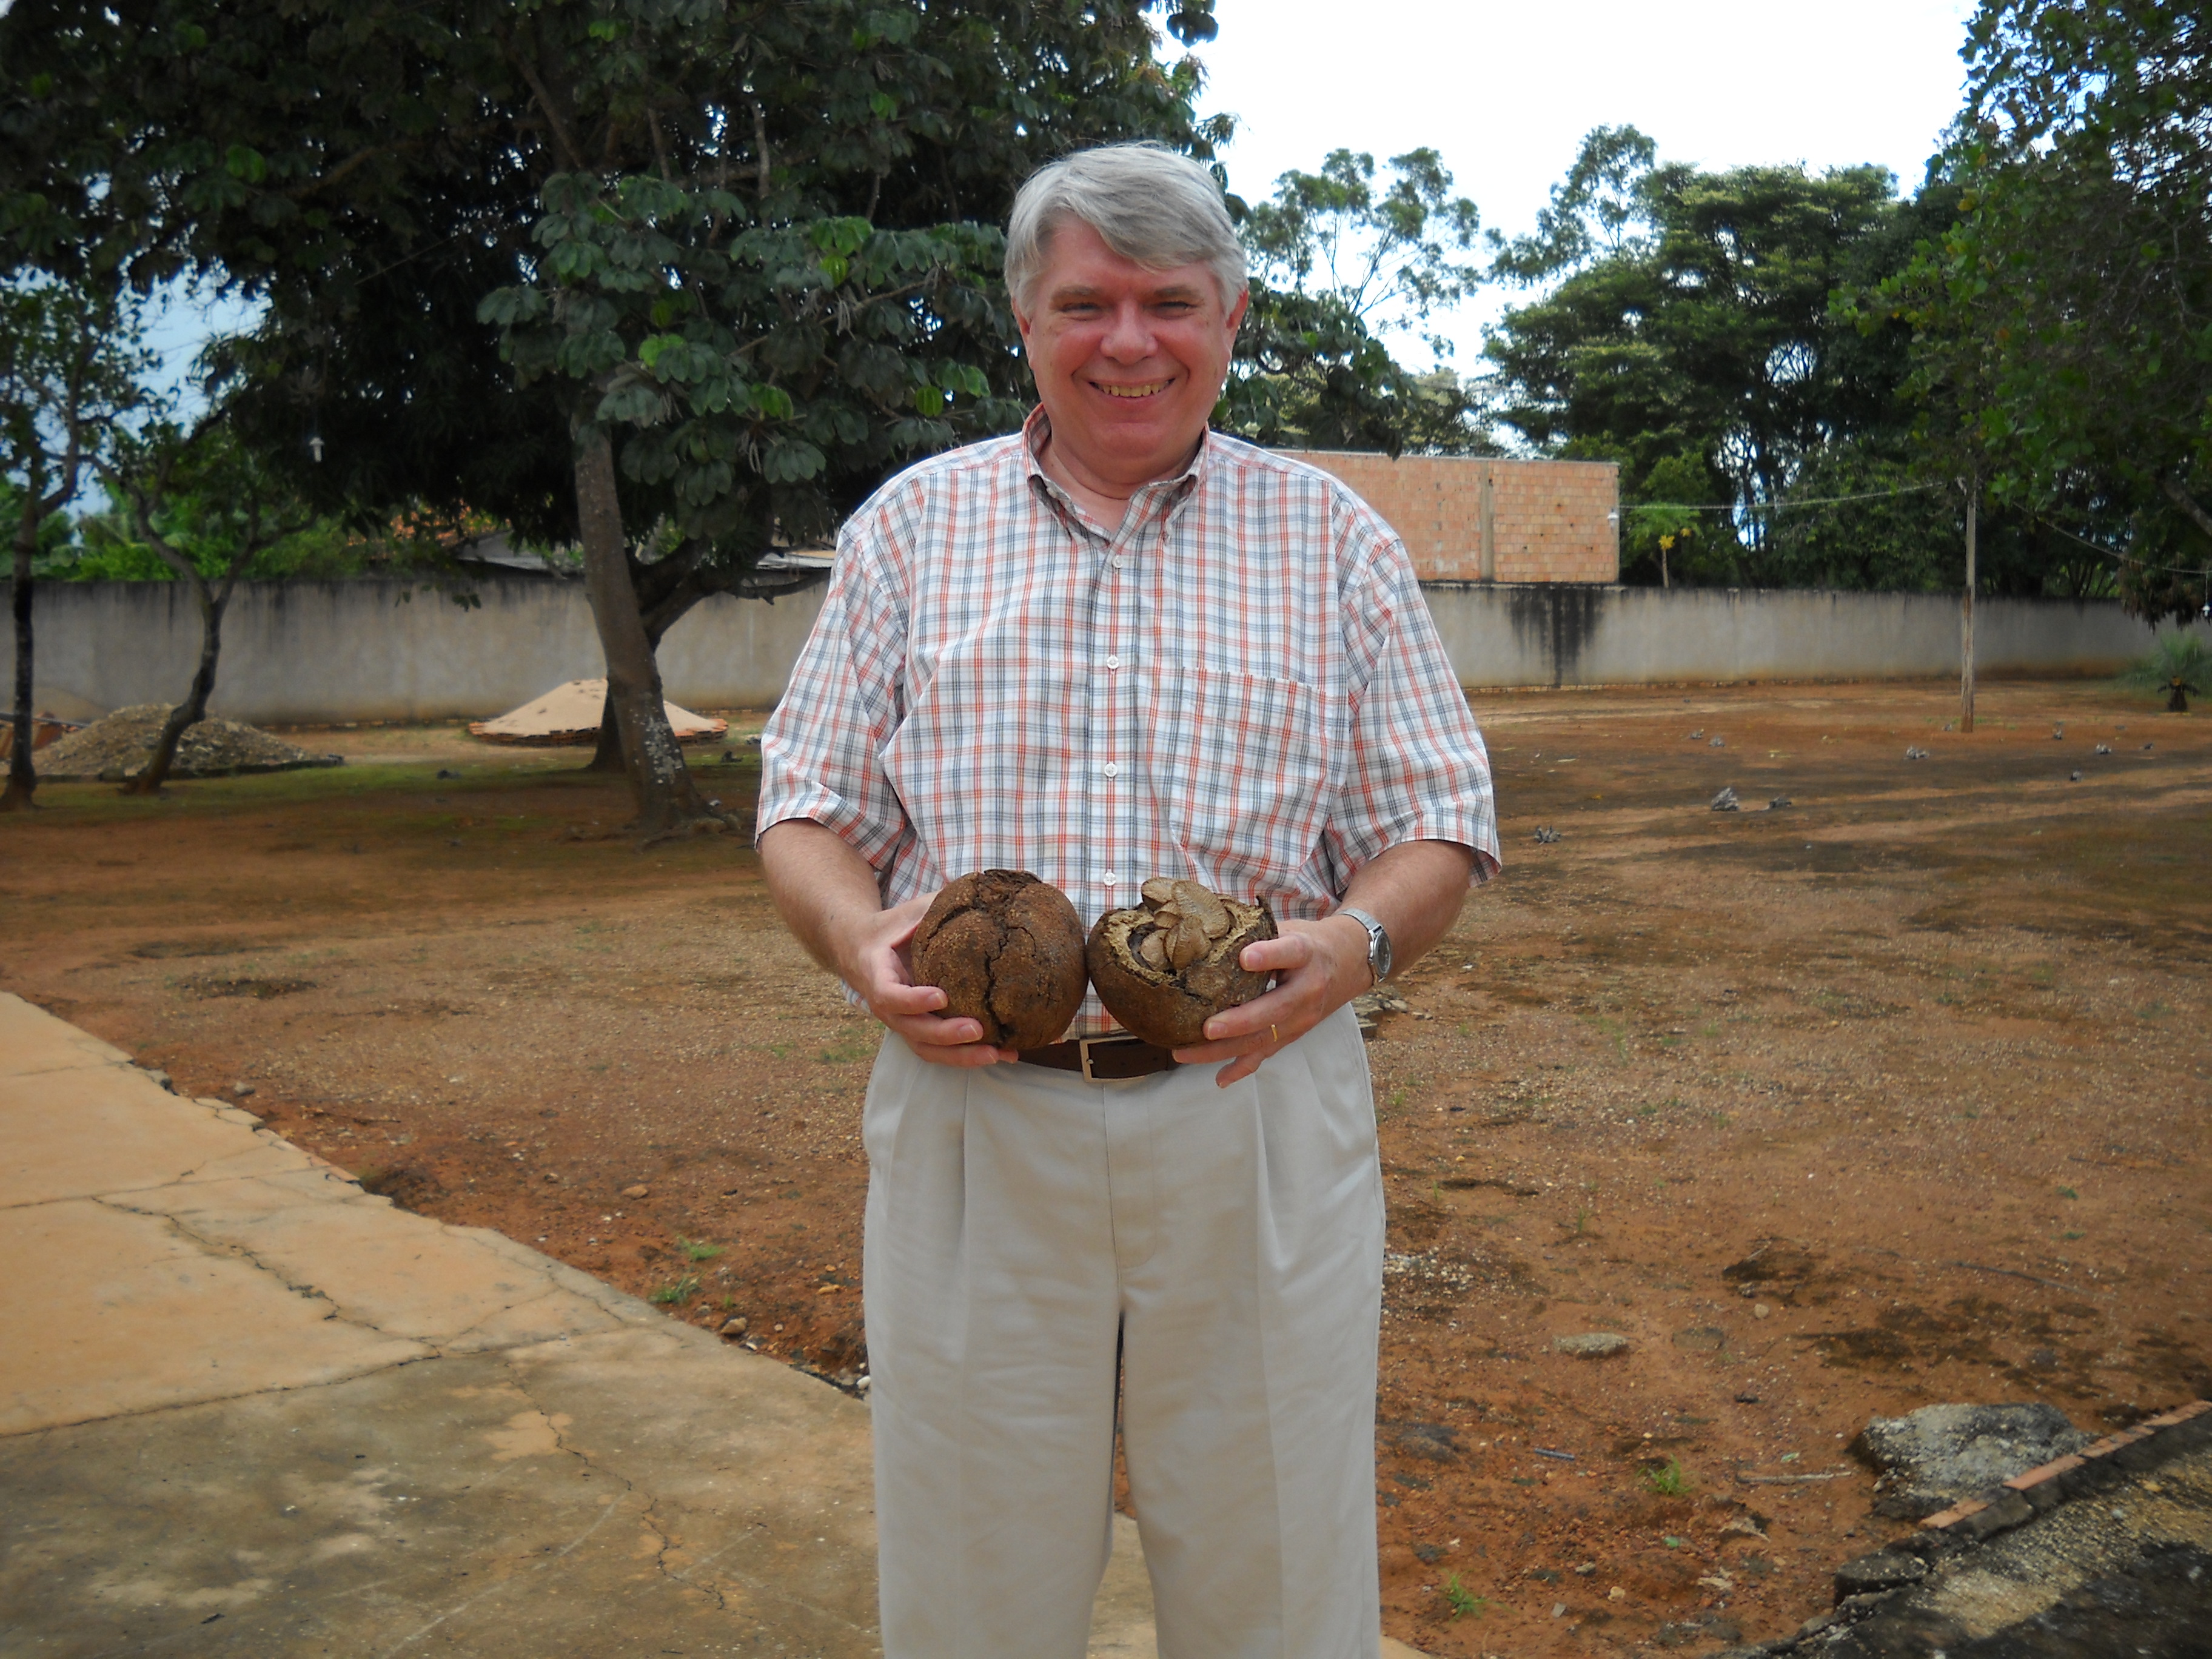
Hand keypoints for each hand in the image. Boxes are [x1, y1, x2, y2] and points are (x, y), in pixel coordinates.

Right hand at [838, 891, 1017, 1067]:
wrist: (865, 949)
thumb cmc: (893, 927)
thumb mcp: (911, 911)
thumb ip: (937, 904)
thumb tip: (982, 887)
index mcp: (877, 974)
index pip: (890, 995)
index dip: (913, 999)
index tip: (941, 995)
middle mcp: (886, 1006)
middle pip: (912, 1031)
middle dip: (946, 1034)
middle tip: (978, 1029)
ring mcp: (901, 1023)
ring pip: (926, 1049)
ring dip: (962, 1056)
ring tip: (999, 1053)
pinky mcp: (918, 1031)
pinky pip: (939, 1051)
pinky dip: (967, 1057)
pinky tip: (1002, 1053)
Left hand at [1171, 915, 1369, 1086]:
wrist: (1348, 962)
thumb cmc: (1308, 942)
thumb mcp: (1290, 929)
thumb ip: (1257, 933)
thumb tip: (1206, 931)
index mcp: (1306, 954)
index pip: (1290, 953)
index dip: (1269, 955)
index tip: (1245, 957)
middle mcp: (1308, 989)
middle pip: (1275, 1008)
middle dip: (1240, 1021)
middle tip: (1207, 1027)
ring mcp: (1302, 1017)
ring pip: (1264, 1038)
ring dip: (1224, 1049)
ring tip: (1187, 1051)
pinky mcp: (1294, 1034)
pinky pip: (1267, 1053)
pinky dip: (1242, 1068)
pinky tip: (1220, 1078)